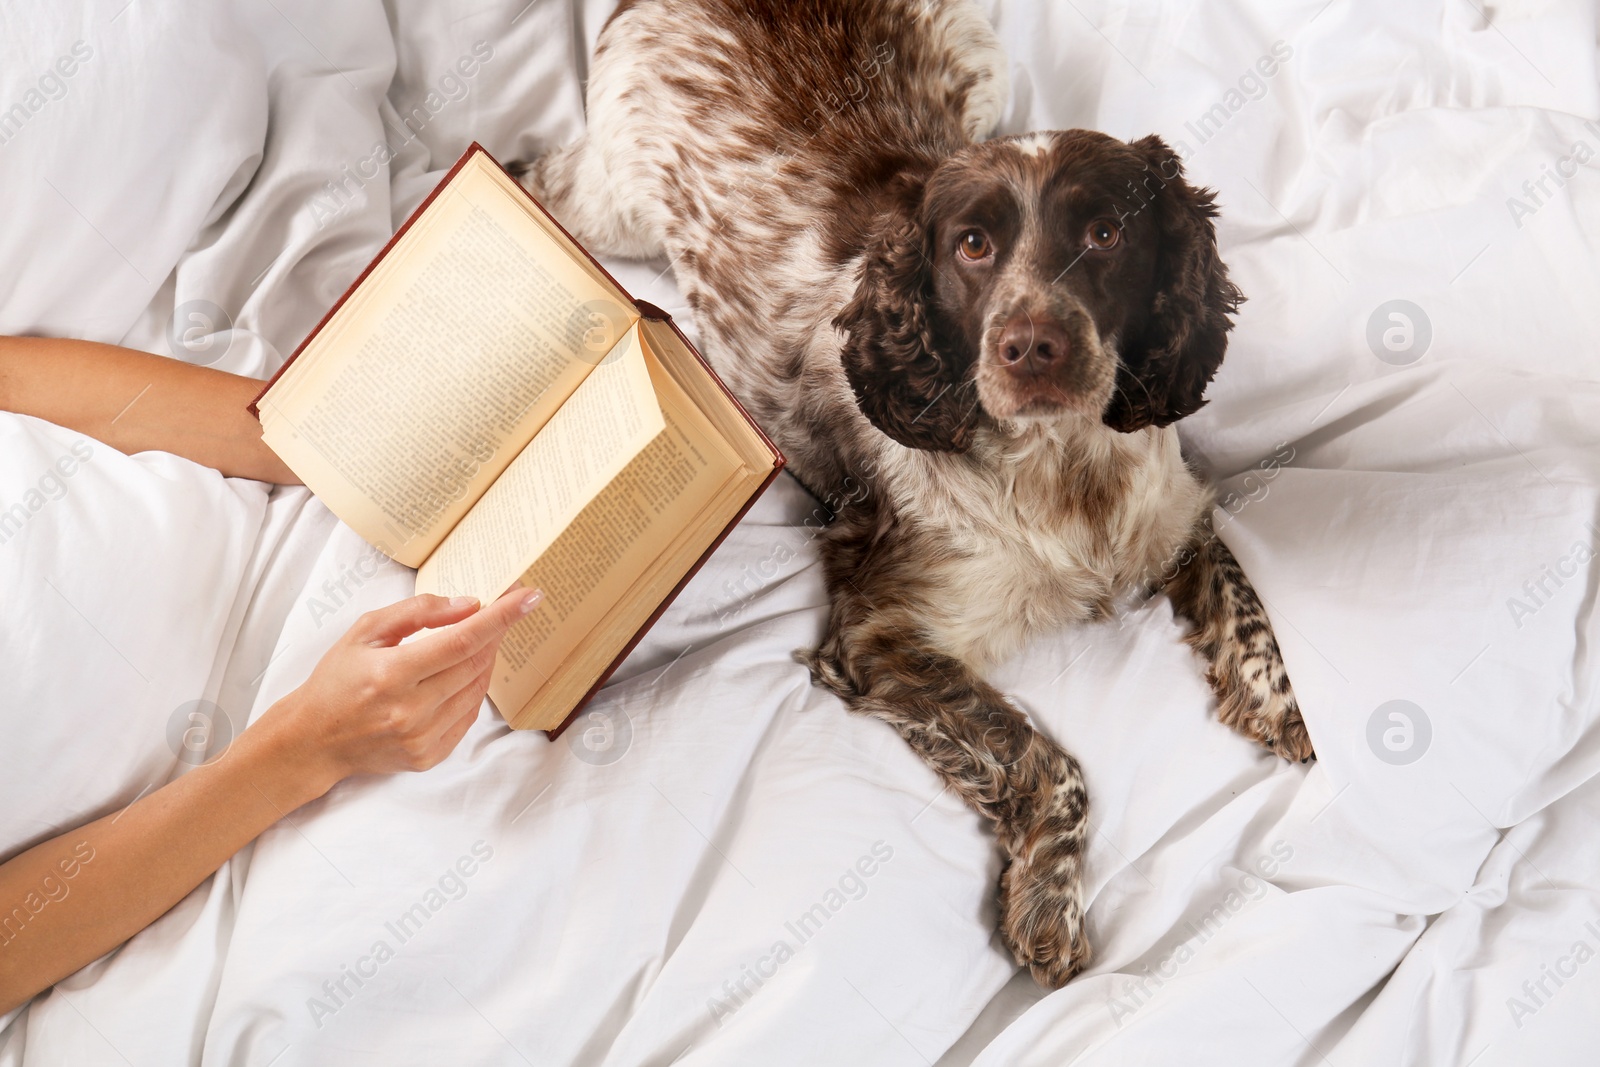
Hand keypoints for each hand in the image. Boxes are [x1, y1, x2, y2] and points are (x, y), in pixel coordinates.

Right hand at [257, 588, 541, 793]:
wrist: (313, 740)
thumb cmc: (337, 679)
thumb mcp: (366, 631)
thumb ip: (417, 613)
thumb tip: (468, 606)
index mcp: (392, 674)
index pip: (462, 641)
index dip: (501, 617)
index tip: (530, 596)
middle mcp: (410, 711)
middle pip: (475, 664)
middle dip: (494, 634)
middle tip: (498, 612)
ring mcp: (421, 738)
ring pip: (477, 690)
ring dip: (484, 661)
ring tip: (473, 643)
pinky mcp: (428, 757)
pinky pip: (468, 717)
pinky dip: (471, 691)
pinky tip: (458, 676)